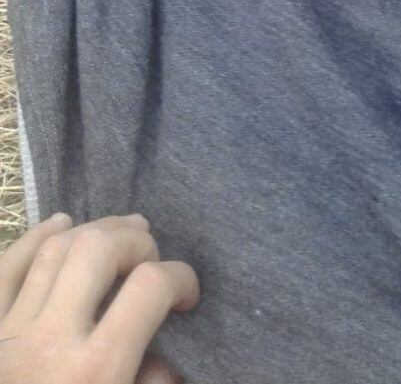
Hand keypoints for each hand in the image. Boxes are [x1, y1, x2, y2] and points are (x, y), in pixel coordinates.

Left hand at [0, 212, 198, 383]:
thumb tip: (168, 359)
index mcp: (95, 371)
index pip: (150, 288)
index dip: (181, 278)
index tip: (188, 295)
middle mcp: (50, 340)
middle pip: (99, 250)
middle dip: (136, 241)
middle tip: (152, 258)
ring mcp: (7, 332)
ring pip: (54, 250)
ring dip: (93, 230)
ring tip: (121, 232)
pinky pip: (5, 267)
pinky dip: (35, 238)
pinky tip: (60, 225)